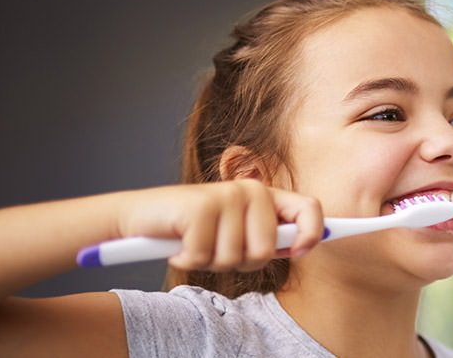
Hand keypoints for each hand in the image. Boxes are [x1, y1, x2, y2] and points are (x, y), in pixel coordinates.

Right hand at [117, 180, 323, 271]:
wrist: (139, 219)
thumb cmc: (192, 230)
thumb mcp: (236, 234)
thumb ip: (268, 237)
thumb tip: (303, 246)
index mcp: (266, 197)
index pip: (309, 208)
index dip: (313, 233)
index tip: (301, 252)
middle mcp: (251, 190)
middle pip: (267, 250)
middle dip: (240, 262)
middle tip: (216, 250)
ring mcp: (227, 195)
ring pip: (235, 258)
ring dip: (210, 262)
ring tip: (195, 244)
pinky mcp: (201, 206)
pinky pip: (205, 256)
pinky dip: (188, 259)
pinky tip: (178, 245)